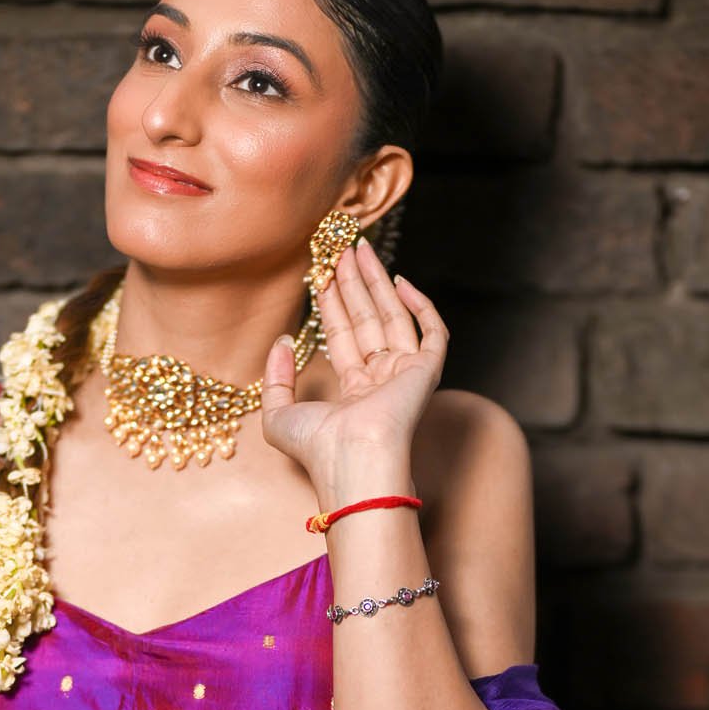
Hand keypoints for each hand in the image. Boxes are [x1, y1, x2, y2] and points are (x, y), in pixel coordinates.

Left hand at [259, 233, 448, 482]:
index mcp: (353, 394)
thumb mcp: (277, 415)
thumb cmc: (317, 448)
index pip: (343, 337)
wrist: (352, 458)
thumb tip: (284, 340)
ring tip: (360, 251)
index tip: (320, 274)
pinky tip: (401, 281)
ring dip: (378, 283)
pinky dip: (421, 305)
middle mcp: (381, 382)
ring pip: (394, 317)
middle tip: (342, 252)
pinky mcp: (426, 371)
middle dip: (354, 285)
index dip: (332, 304)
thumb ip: (276, 378)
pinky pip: (432, 331)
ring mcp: (405, 375)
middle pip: (368, 321)